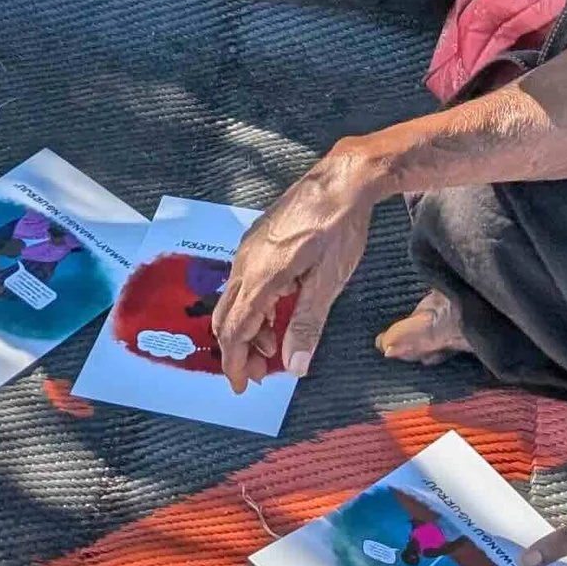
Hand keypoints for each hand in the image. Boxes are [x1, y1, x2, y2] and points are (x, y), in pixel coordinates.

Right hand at [213, 143, 377, 387]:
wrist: (340, 179)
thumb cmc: (338, 228)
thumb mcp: (328, 282)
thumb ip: (307, 324)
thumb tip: (293, 367)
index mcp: (260, 277)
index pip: (234, 331)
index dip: (234, 362)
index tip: (242, 386)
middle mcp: (245, 262)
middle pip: (226, 317)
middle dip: (238, 350)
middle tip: (259, 372)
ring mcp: (248, 248)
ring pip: (233, 299)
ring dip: (248, 328)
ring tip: (274, 345)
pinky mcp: (256, 239)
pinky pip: (242, 281)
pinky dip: (253, 305)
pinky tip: (278, 309)